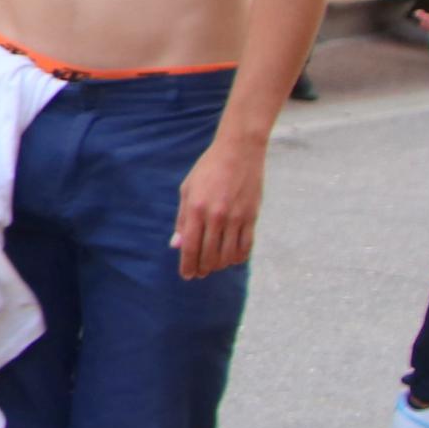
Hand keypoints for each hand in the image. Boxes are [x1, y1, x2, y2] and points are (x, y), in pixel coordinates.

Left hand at [170, 134, 264, 278]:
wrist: (239, 151)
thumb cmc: (209, 169)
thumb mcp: (188, 189)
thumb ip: (182, 219)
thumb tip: (176, 245)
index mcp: (197, 209)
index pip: (191, 247)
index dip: (187, 265)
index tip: (186, 275)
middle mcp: (216, 216)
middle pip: (209, 255)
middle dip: (202, 269)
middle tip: (199, 273)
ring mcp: (236, 218)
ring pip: (228, 255)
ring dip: (219, 266)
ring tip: (213, 266)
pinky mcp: (252, 217)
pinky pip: (246, 247)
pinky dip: (238, 258)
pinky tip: (231, 258)